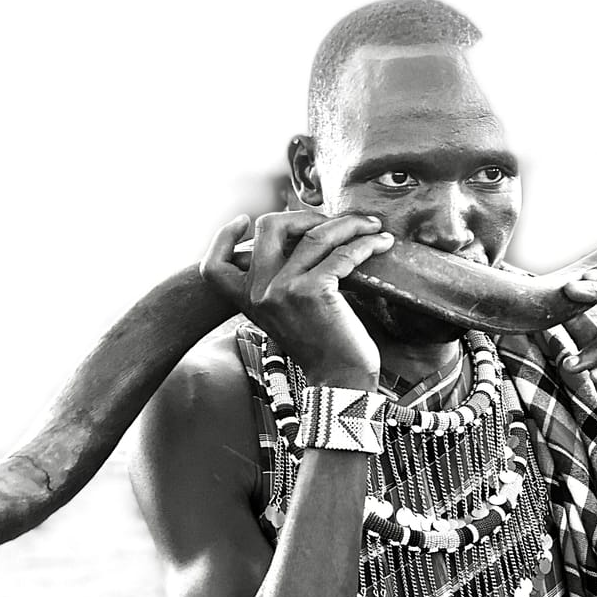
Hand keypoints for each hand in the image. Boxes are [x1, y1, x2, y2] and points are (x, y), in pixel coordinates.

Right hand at [200, 208, 393, 386]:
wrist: (339, 381)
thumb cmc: (321, 347)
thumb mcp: (284, 315)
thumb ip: (279, 284)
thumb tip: (299, 242)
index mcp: (247, 299)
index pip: (215, 265)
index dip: (224, 237)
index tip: (244, 220)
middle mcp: (259, 291)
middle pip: (270, 227)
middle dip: (306, 215)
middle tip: (334, 222)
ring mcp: (283, 289)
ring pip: (315, 234)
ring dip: (349, 224)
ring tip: (371, 226)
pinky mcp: (312, 291)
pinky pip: (342, 252)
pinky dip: (367, 244)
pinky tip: (381, 243)